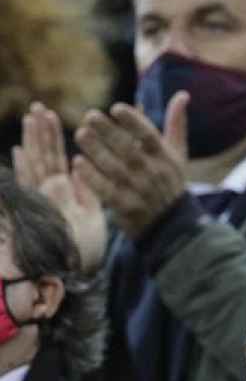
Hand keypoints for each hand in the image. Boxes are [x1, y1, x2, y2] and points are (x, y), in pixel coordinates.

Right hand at [13, 103, 106, 270]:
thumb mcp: (92, 216)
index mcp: (66, 191)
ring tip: (34, 118)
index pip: (59, 158)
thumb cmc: (85, 249)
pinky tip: (18, 150)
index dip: (55, 138)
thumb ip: (86, 192)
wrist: (75, 273)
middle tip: (40, 107)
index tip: (53, 116)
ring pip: (37, 165)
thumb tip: (83, 170)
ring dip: (35, 142)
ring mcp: (42, 200)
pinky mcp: (37, 210)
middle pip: (45, 156)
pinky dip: (24, 168)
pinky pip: (30, 185)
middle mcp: (50, 192)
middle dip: (42, 133)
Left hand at [73, 97, 188, 238]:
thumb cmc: (170, 182)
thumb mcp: (178, 154)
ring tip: (80, 134)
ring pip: (114, 168)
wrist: (172, 225)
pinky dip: (92, 177)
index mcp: (165, 158)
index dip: (133, 122)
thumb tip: (182, 95)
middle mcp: (153, 174)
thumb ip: (176, 124)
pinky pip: (106, 190)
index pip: (150, 137)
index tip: (116, 108)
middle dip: (109, 132)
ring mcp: (139, 191)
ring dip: (96, 150)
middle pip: (129, 150)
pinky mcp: (126, 207)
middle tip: (90, 116)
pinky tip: (78, 162)